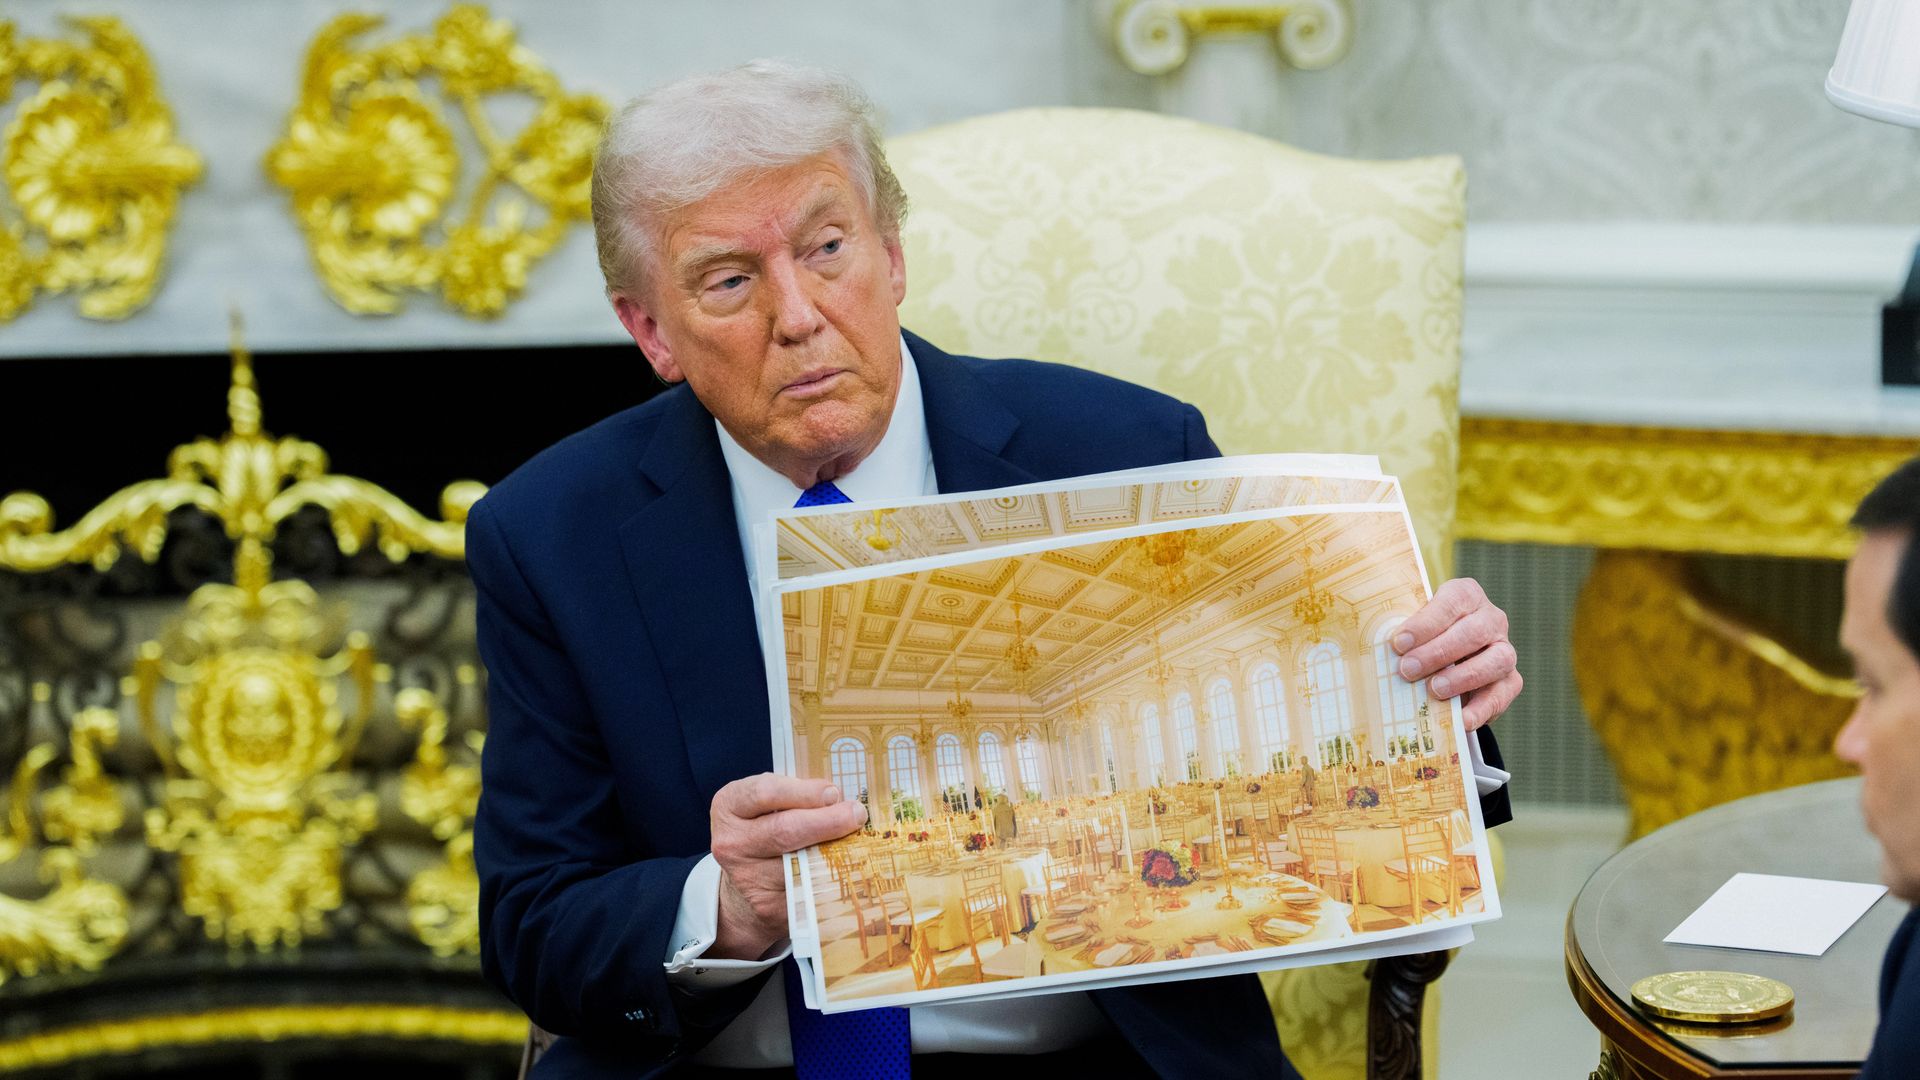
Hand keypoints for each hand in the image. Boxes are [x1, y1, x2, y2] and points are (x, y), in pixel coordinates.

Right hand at [708, 774, 866, 960]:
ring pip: (801, 863)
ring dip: (836, 850)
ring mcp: (746, 877)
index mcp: (729, 806)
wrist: (746, 882)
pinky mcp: (767, 905)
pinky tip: (846, 867)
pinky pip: (808, 890)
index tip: (834, 793)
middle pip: (785, 830)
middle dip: (829, 820)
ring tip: (857, 839)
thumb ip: (797, 793)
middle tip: (857, 814)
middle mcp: (731, 842)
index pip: (766, 792)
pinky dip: (832, 876)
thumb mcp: (768, 803)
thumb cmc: (767, 827)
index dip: (806, 792)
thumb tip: (841, 796)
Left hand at [1391, 578, 1521, 731]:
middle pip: (1473, 632)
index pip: (1451, 603)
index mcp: (1465, 596)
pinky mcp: (1510, 680)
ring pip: (1496, 660)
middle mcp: (1491, 619)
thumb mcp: (1413, 628)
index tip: (1399, 643)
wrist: (1447, 659)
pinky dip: (1482, 708)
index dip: (1425, 623)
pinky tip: (1462, 720)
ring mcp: (1504, 649)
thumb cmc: (1423, 637)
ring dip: (1463, 677)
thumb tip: (1378, 653)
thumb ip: (1403, 635)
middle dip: (1438, 652)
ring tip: (1434, 690)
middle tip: (1408, 669)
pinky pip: (1502, 693)